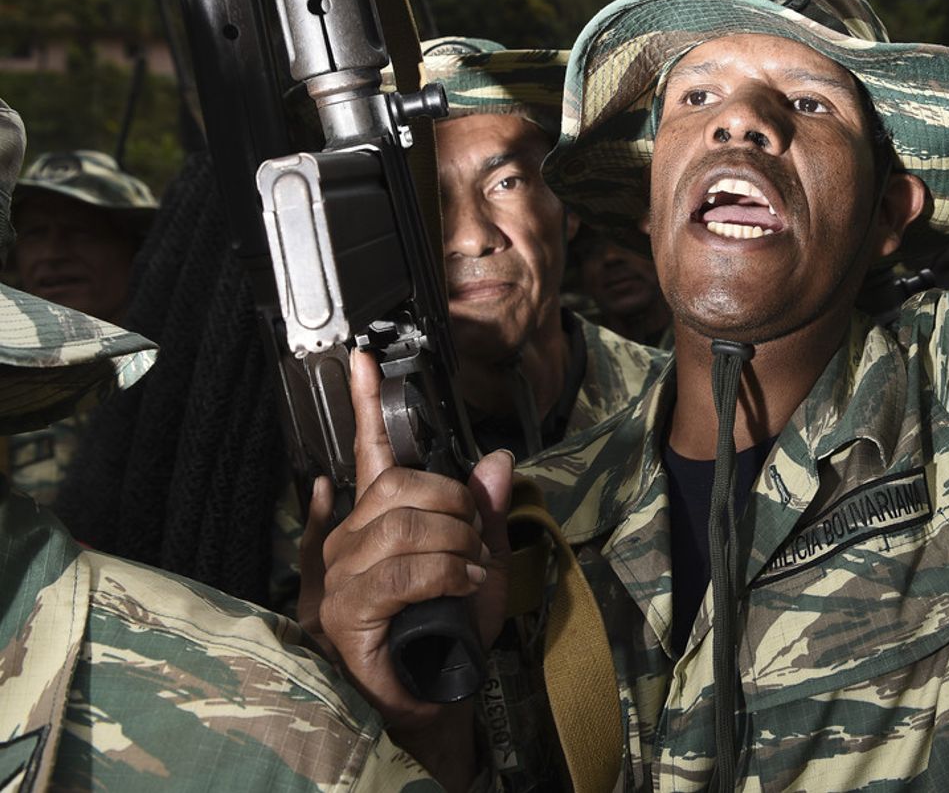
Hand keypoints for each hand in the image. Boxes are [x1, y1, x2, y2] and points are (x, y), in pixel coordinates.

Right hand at [300, 351, 513, 739]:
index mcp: (376, 524)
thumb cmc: (449, 637)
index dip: (369, 406)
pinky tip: (459, 588)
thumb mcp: (480, 566)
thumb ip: (486, 514)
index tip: (366, 359)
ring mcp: (337, 578)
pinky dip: (445, 572)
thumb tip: (497, 461)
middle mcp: (346, 543)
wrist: (434, 702)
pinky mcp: (342, 613)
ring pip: (403, 525)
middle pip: (397, 485)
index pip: (370, 455)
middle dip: (453, 503)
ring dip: (456, 544)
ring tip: (468, 571)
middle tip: (475, 539)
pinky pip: (402, 570)